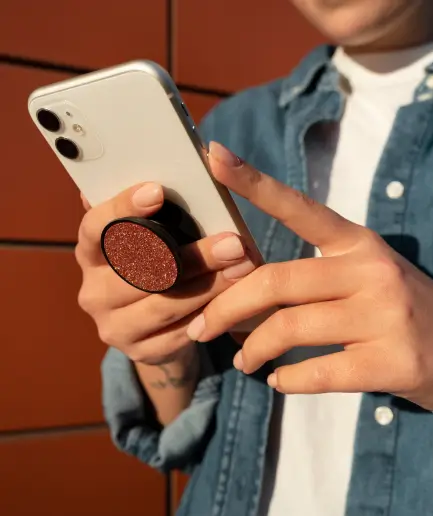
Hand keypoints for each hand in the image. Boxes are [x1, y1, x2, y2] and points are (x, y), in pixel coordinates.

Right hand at [76, 182, 255, 364]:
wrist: (153, 328)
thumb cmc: (155, 267)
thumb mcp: (150, 239)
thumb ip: (157, 212)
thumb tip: (195, 158)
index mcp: (90, 253)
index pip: (94, 227)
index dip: (124, 208)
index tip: (158, 191)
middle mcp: (93, 291)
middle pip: (140, 271)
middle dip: (192, 256)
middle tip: (233, 242)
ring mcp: (114, 326)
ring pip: (165, 303)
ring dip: (210, 284)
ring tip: (245, 266)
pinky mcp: (140, 352)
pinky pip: (180, 330)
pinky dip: (211, 311)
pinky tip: (238, 295)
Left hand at [186, 142, 432, 411]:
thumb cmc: (397, 305)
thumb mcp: (360, 273)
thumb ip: (308, 276)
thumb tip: (241, 292)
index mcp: (356, 242)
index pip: (299, 207)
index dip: (253, 182)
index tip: (212, 154)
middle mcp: (370, 270)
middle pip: (276, 280)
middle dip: (227, 307)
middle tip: (202, 328)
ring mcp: (385, 316)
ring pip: (291, 328)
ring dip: (253, 348)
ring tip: (241, 361)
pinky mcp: (393, 362)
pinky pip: (320, 373)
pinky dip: (288, 380)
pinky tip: (278, 380)